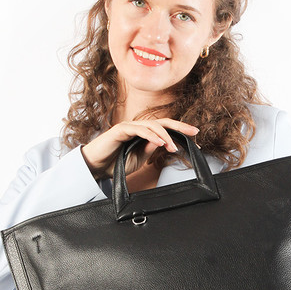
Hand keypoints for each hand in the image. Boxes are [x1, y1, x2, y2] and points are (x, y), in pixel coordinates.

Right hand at [81, 118, 198, 179]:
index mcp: (144, 134)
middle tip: (194, 133)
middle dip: (180, 127)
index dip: (180, 132)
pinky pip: (138, 129)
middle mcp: (138, 127)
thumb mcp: (138, 159)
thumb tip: (163, 142)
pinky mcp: (120, 130)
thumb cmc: (115, 163)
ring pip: (152, 125)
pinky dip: (150, 135)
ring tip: (173, 147)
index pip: (166, 129)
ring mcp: (129, 126)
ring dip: (165, 136)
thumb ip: (150, 150)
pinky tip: (159, 142)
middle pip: (163, 122)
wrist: (95, 167)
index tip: (195, 139)